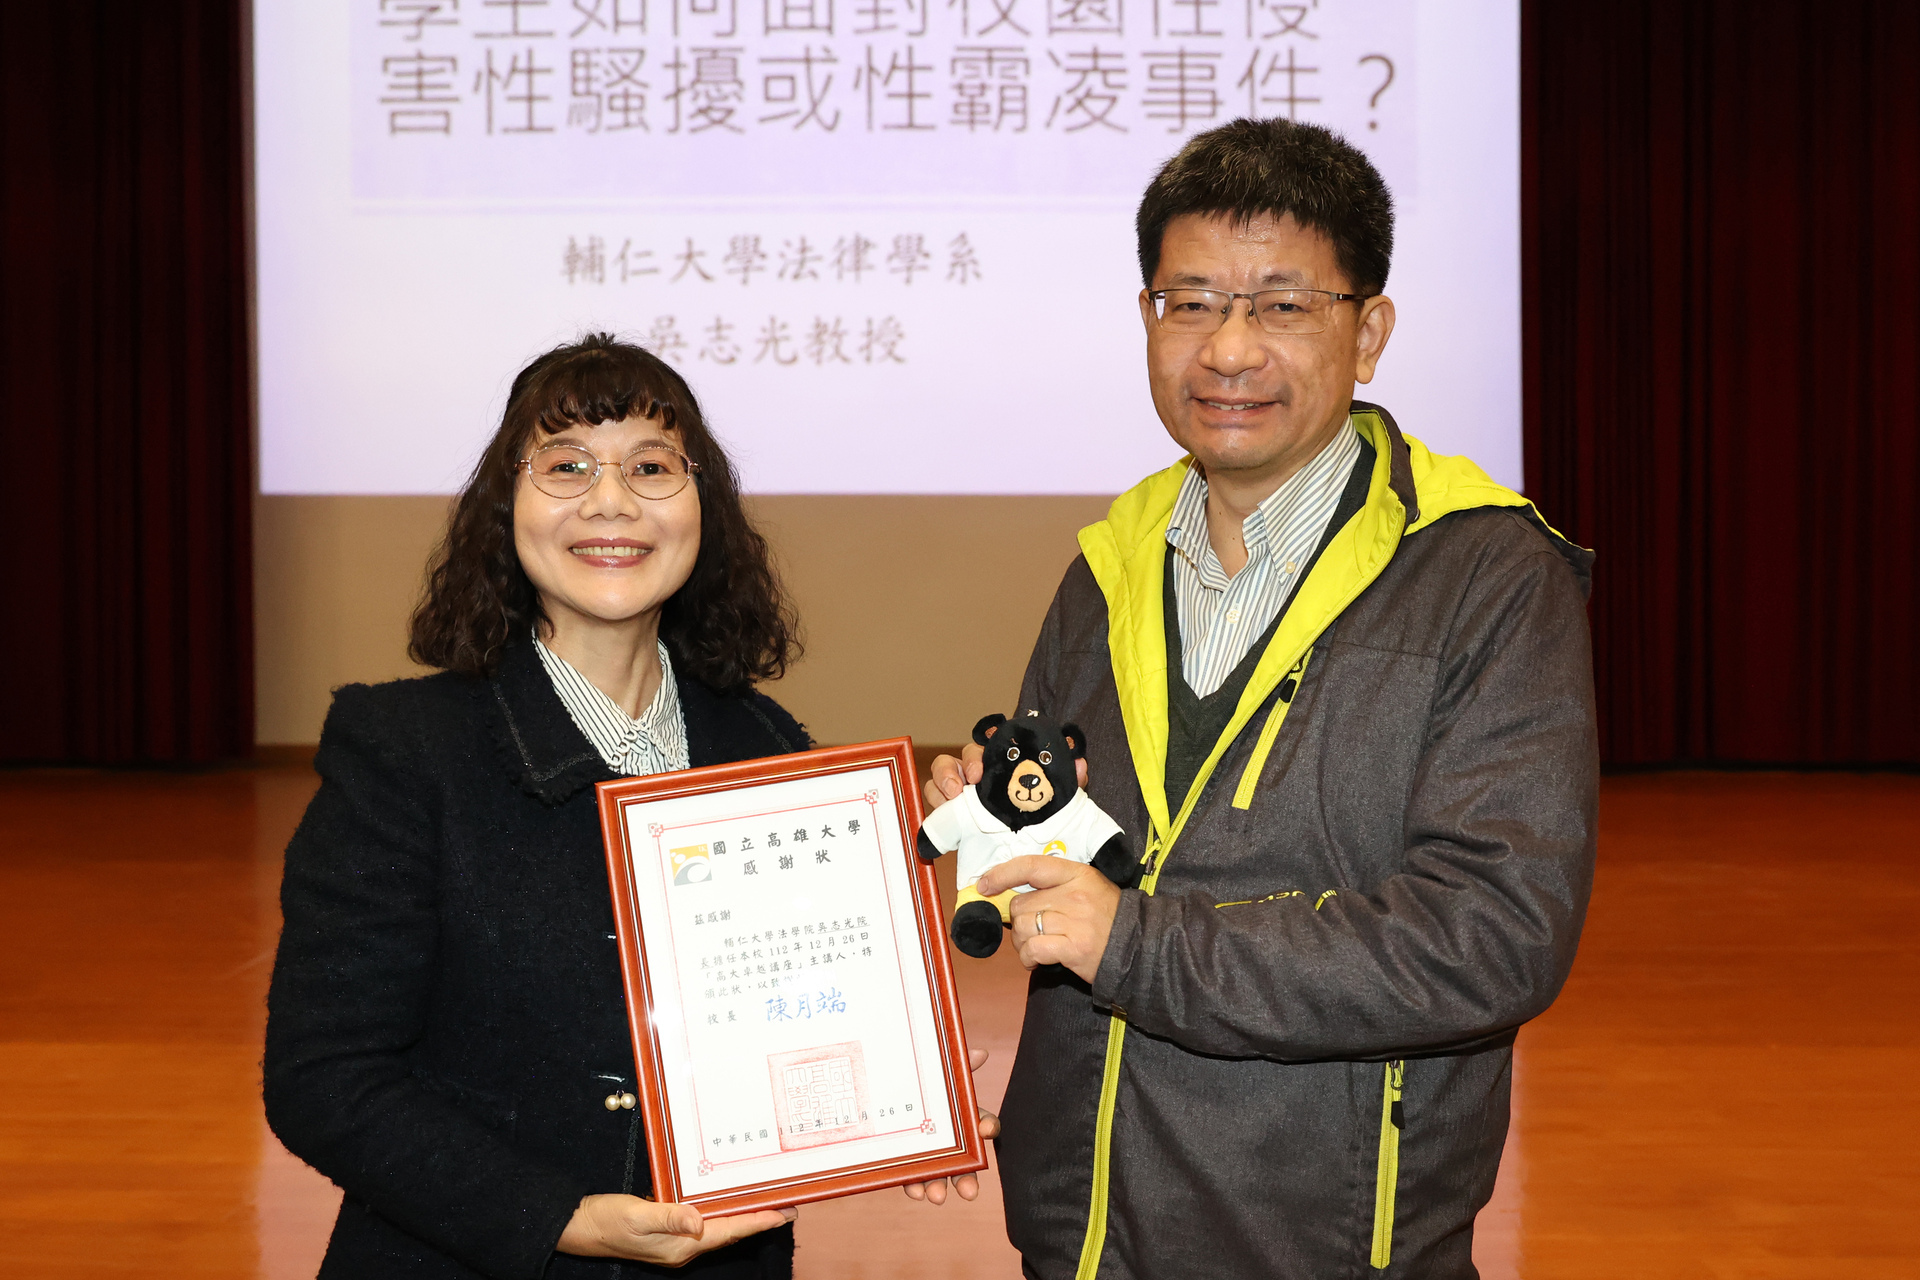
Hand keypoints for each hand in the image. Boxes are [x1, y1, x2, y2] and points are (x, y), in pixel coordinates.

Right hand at [557, 1194, 795, 1265]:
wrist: (580, 1226)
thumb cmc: (607, 1221)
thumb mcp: (637, 1216)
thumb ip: (669, 1217)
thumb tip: (698, 1221)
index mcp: (682, 1246)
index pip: (729, 1231)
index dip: (758, 1221)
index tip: (784, 1213)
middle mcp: (684, 1246)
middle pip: (730, 1230)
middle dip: (759, 1218)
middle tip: (788, 1205)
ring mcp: (677, 1240)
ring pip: (719, 1225)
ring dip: (743, 1214)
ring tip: (768, 1202)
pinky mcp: (668, 1230)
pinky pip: (703, 1220)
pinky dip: (720, 1209)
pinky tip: (729, 1200)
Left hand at [900, 1048, 1001, 1205]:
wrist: (867, 1087)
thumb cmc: (909, 1078)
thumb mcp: (931, 1070)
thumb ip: (954, 1064)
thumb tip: (979, 1054)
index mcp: (957, 1114)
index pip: (980, 1121)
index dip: (987, 1125)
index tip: (986, 1130)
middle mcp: (945, 1137)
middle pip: (963, 1160)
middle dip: (967, 1177)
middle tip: (969, 1192)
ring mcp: (924, 1152)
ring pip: (938, 1173)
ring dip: (939, 1186)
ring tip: (935, 1196)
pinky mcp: (903, 1161)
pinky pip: (911, 1177)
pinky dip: (914, 1185)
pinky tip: (914, 1190)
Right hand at [923, 742, 1089, 809]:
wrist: (1033, 848)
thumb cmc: (1041, 817)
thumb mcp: (1058, 799)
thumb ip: (1070, 782)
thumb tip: (1080, 765)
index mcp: (1003, 763)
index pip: (987, 744)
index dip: (982, 748)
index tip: (984, 766)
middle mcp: (979, 773)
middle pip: (960, 757)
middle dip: (960, 766)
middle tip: (971, 780)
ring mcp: (960, 791)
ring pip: (940, 774)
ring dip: (942, 782)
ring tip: (951, 798)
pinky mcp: (950, 814)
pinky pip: (934, 800)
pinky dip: (934, 803)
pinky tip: (942, 814)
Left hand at [975, 856, 1121, 984]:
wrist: (1140, 948)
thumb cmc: (1109, 919)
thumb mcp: (1088, 889)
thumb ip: (1055, 888)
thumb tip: (1012, 897)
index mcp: (1077, 874)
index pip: (1031, 866)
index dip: (1002, 874)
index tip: (984, 885)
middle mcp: (1075, 894)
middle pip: (1021, 903)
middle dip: (1017, 921)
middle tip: (1028, 932)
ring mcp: (1075, 921)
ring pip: (1024, 927)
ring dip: (1022, 942)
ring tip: (1035, 948)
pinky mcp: (1073, 948)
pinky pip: (1033, 949)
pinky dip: (1028, 958)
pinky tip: (1036, 961)